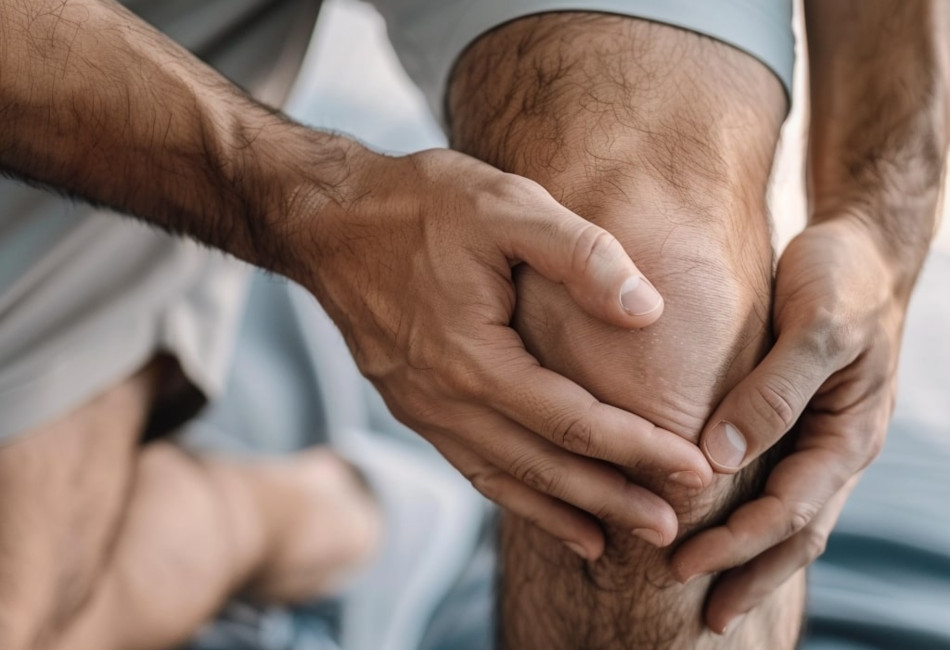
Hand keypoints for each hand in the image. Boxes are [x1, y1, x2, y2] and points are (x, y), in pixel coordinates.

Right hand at [296, 148, 711, 558]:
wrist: (327, 221)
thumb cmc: (420, 204)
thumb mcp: (507, 205)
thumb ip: (581, 254)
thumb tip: (647, 309)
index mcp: (475, 358)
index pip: (575, 421)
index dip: (640, 450)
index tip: (695, 471)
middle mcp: (445, 400)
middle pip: (542, 466)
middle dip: (611, 500)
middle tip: (671, 531)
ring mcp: (423, 409)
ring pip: (504, 478)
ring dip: (562, 511)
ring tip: (610, 542)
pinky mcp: (412, 405)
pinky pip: (470, 464)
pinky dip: (512, 493)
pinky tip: (539, 505)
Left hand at [672, 214, 913, 630]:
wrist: (860, 248)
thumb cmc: (841, 279)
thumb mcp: (817, 327)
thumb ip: (774, 391)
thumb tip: (721, 458)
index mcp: (847, 435)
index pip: (790, 510)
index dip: (738, 544)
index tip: (683, 565)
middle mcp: (836, 449)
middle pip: (795, 533)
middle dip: (748, 573)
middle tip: (701, 614)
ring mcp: (819, 441)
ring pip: (788, 517)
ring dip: (750, 559)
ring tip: (709, 595)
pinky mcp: (798, 424)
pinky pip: (776, 485)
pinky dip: (751, 518)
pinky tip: (721, 530)